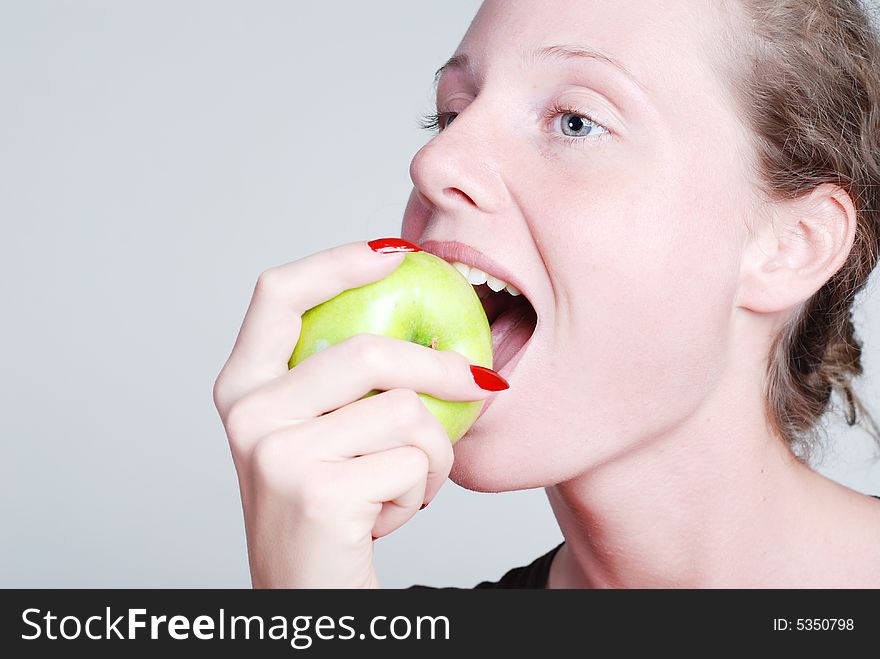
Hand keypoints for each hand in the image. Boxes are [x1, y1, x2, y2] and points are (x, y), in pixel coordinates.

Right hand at [212, 240, 499, 587]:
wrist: (308, 595)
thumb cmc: (326, 508)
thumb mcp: (316, 433)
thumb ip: (340, 380)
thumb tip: (421, 319)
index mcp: (242, 387)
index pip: (277, 292)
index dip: (338, 261)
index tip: (396, 252)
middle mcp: (249, 415)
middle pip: (368, 352)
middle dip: (442, 368)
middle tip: (484, 382)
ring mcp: (277, 454)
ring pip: (405, 412)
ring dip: (432, 454)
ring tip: (408, 482)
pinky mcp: (319, 493)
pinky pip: (413, 462)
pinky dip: (423, 489)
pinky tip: (391, 513)